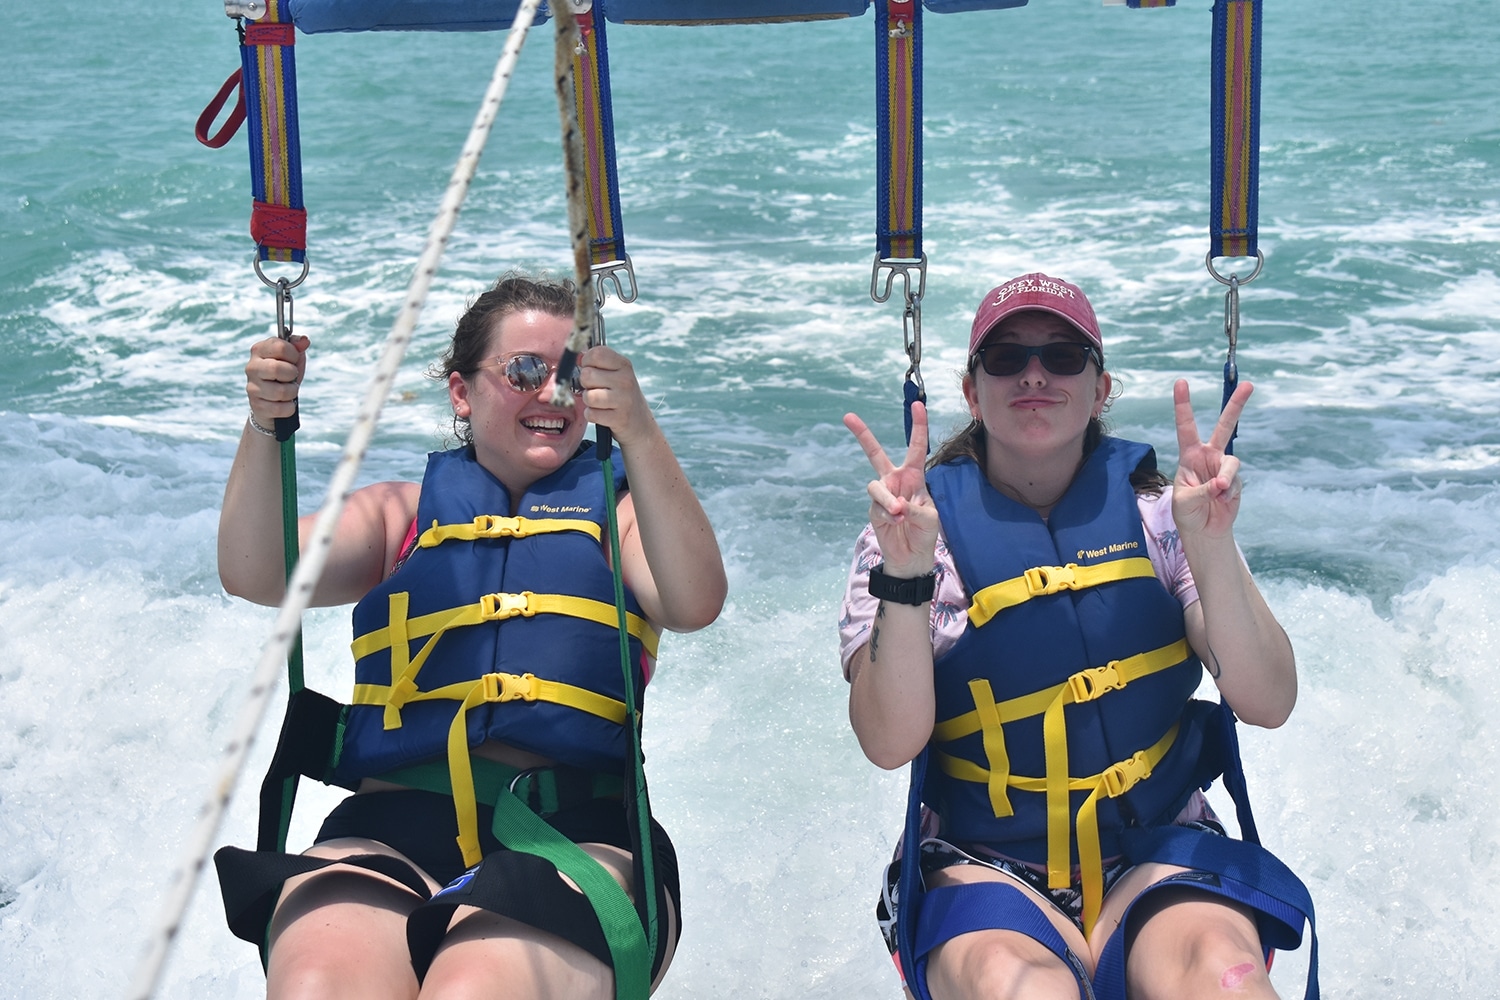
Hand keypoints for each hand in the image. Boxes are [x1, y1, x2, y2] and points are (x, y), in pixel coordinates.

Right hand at [245, 334, 306, 425]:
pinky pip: (282, 408)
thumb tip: (304, 340)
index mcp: (259, 350)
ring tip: (288, 390)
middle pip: (277, 369)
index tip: (293, 360)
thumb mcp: (292, 358)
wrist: (271, 400)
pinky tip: (283, 403)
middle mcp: (252, 367)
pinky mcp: (256, 406)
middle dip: (292, 375)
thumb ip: (297, 346)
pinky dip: (289, 407)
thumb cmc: (283, 375)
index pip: (281, 347)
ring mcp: (252, 387)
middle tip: (291, 377)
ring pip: (282, 391)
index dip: (293, 354)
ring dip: (292, 392)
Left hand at [577, 345, 655, 446]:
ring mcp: (624, 400)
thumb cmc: (620, 395)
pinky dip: (591, 415)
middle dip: (585, 384)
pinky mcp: (619, 418)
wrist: (640, 423)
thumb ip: (597, 363)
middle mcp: (626, 380)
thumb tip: (576, 357)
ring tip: (598, 402)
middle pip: (587, 375)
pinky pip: (591, 414)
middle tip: (596, 388)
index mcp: (624, 365)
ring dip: (588, 400)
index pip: (596, 354)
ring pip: (588, 396)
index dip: (586, 361)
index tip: (591, 369)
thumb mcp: (616, 374)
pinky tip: (602, 414)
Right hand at [844, 401, 938, 576]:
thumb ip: (916, 508)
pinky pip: (876, 506)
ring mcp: (882, 494)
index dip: (918, 426)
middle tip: (847, 417)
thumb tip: (896, 503)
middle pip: (875, 453)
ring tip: (899, 513)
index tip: (918, 405)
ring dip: (887, 500)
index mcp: (914, 476)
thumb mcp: (930, 518)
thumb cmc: (925, 532)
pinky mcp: (873, 509)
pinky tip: (895, 522)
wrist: (911, 555)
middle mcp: (895, 480)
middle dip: (862, 435)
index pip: (916, 447)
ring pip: (876, 487)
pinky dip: (887, 514)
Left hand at [1171, 379, 1249, 538]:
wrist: (1203, 530)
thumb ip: (1202, 490)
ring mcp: (1223, 467)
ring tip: (1218, 492)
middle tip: (1249, 384)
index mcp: (1189, 455)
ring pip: (1232, 462)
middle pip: (1225, 426)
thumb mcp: (1185, 501)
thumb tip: (1222, 483)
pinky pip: (1235, 481)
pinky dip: (1228, 493)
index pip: (1186, 426)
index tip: (1181, 381)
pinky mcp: (1236, 480)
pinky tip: (1221, 502)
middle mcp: (1208, 456)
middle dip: (1236, 405)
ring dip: (1225, 477)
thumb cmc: (1187, 512)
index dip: (1183, 404)